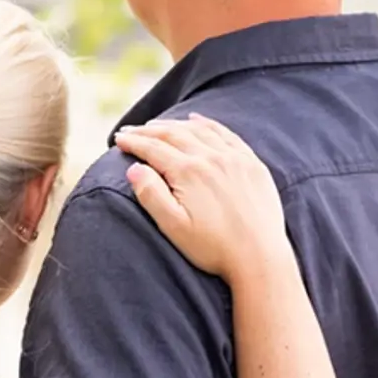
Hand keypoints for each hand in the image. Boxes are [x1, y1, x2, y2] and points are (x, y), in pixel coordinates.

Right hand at [114, 114, 289, 280]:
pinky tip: (196, 120)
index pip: (153, 148)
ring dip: (173, 124)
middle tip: (129, 131)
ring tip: (155, 125)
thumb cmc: (213, 248)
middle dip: (147, 131)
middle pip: (173, 134)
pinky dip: (206, 123)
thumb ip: (151, 194)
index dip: (133, 142)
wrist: (260, 257)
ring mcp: (234, 158)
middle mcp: (211, 158)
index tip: (118, 139)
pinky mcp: (251, 163)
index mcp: (189, 172)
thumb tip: (134, 168)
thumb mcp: (173, 226)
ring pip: (198, 130)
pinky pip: (225, 133)